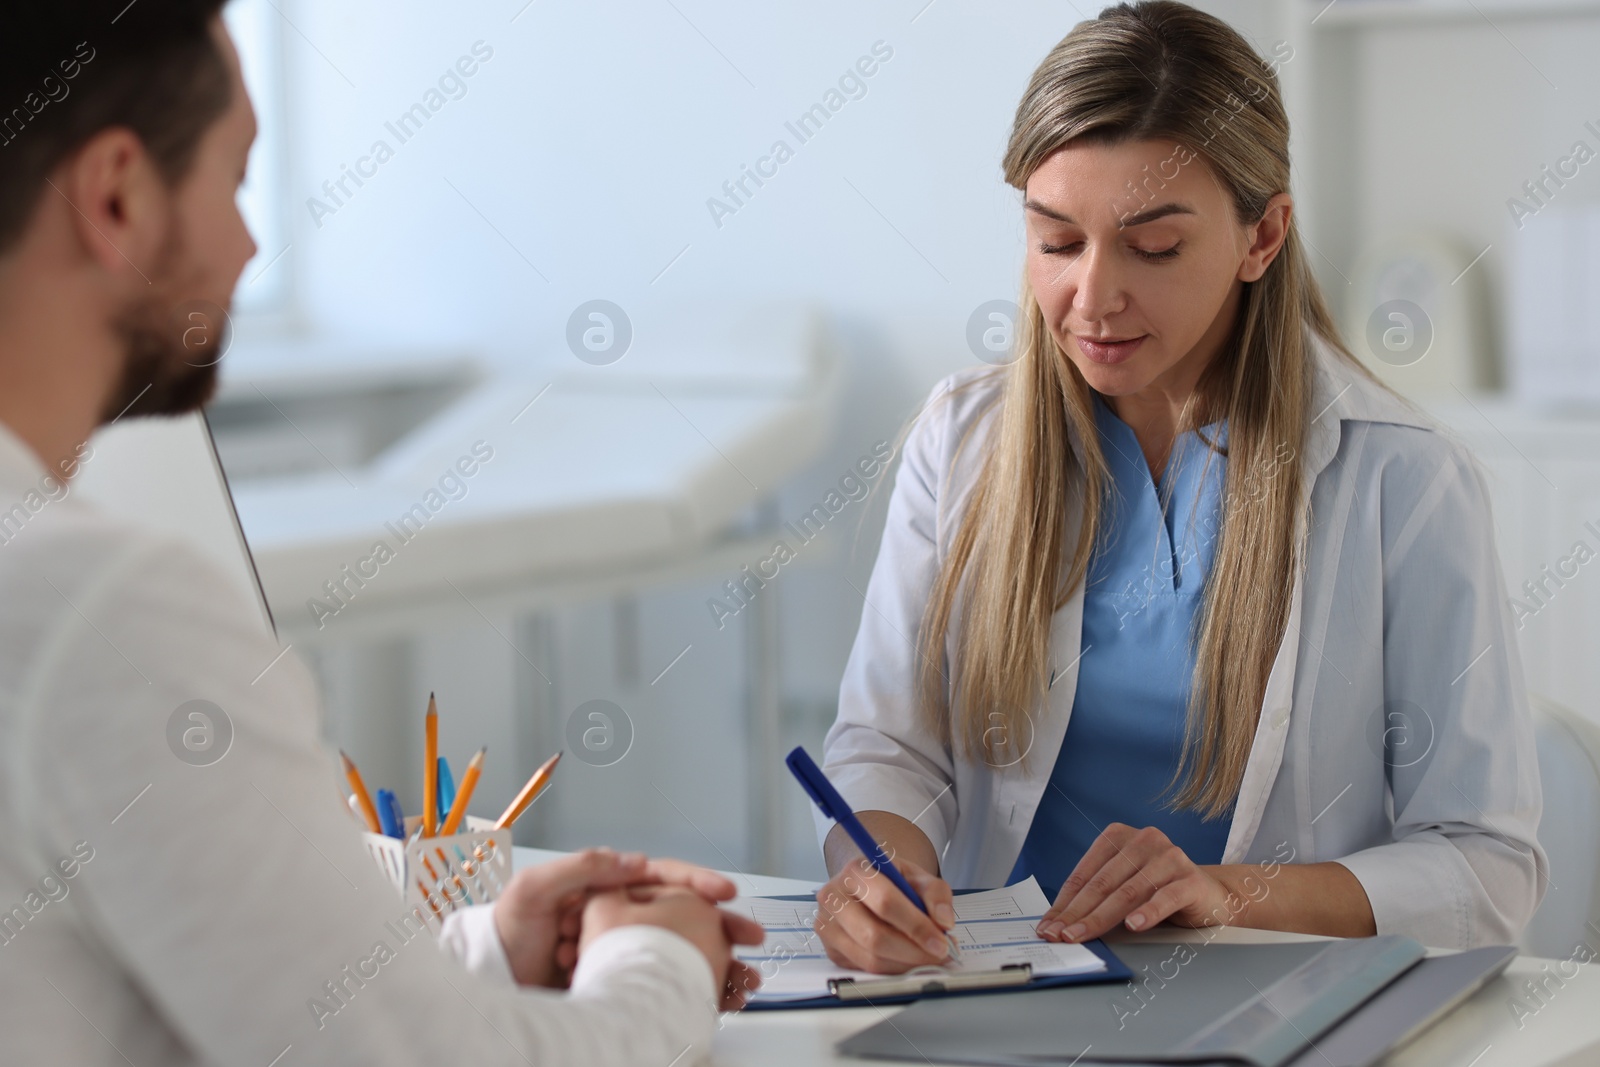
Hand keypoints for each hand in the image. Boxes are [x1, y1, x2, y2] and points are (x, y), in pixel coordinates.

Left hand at [492, 848, 749, 987]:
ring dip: (717, 959)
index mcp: (606, 886)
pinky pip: (666, 978)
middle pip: (683, 912)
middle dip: (722, 923)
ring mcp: (624, 946)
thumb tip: (630, 858)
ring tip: (744, 976)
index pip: (662, 877)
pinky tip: (716, 996)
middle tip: (750, 935)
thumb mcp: (534, 891)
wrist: (494, 985)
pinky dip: (694, 985)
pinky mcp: (621, 976)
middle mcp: (620, 914)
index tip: (723, 891)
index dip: (697, 881)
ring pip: (682, 947)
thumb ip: (578, 869)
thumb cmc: (509, 933)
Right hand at [813, 856, 954, 973]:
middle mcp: (834, 897)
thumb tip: (943, 923)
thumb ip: (936, 894)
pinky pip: (865, 969)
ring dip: (905, 965)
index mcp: (855, 871)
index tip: (942, 942)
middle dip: (913, 952)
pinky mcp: (831, 949)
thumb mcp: (918, 876)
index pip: (885, 902)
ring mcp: (828, 925)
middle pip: (874, 936)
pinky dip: (893, 970)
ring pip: (869, 958)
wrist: (868, 884)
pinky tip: (908, 961)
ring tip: (928, 959)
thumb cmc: (892, 880)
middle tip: (939, 956)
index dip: (916, 926)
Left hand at [1036, 823, 1230, 942]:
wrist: (1212, 896)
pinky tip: (1133, 926)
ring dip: (1100, 917)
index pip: (1085, 873)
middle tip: (1059, 935)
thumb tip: (1060, 920)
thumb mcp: (1125, 885)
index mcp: (1120, 837)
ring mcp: (1169, 857)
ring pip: (1127, 891)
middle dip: (1076, 913)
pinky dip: (1147, 912)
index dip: (1064, 902)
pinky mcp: (1191, 879)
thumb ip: (1099, 894)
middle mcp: (1144, 840)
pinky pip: (1165, 897)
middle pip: (1102, 883)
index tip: (1048, 926)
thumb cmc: (1159, 891)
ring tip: (1082, 935)